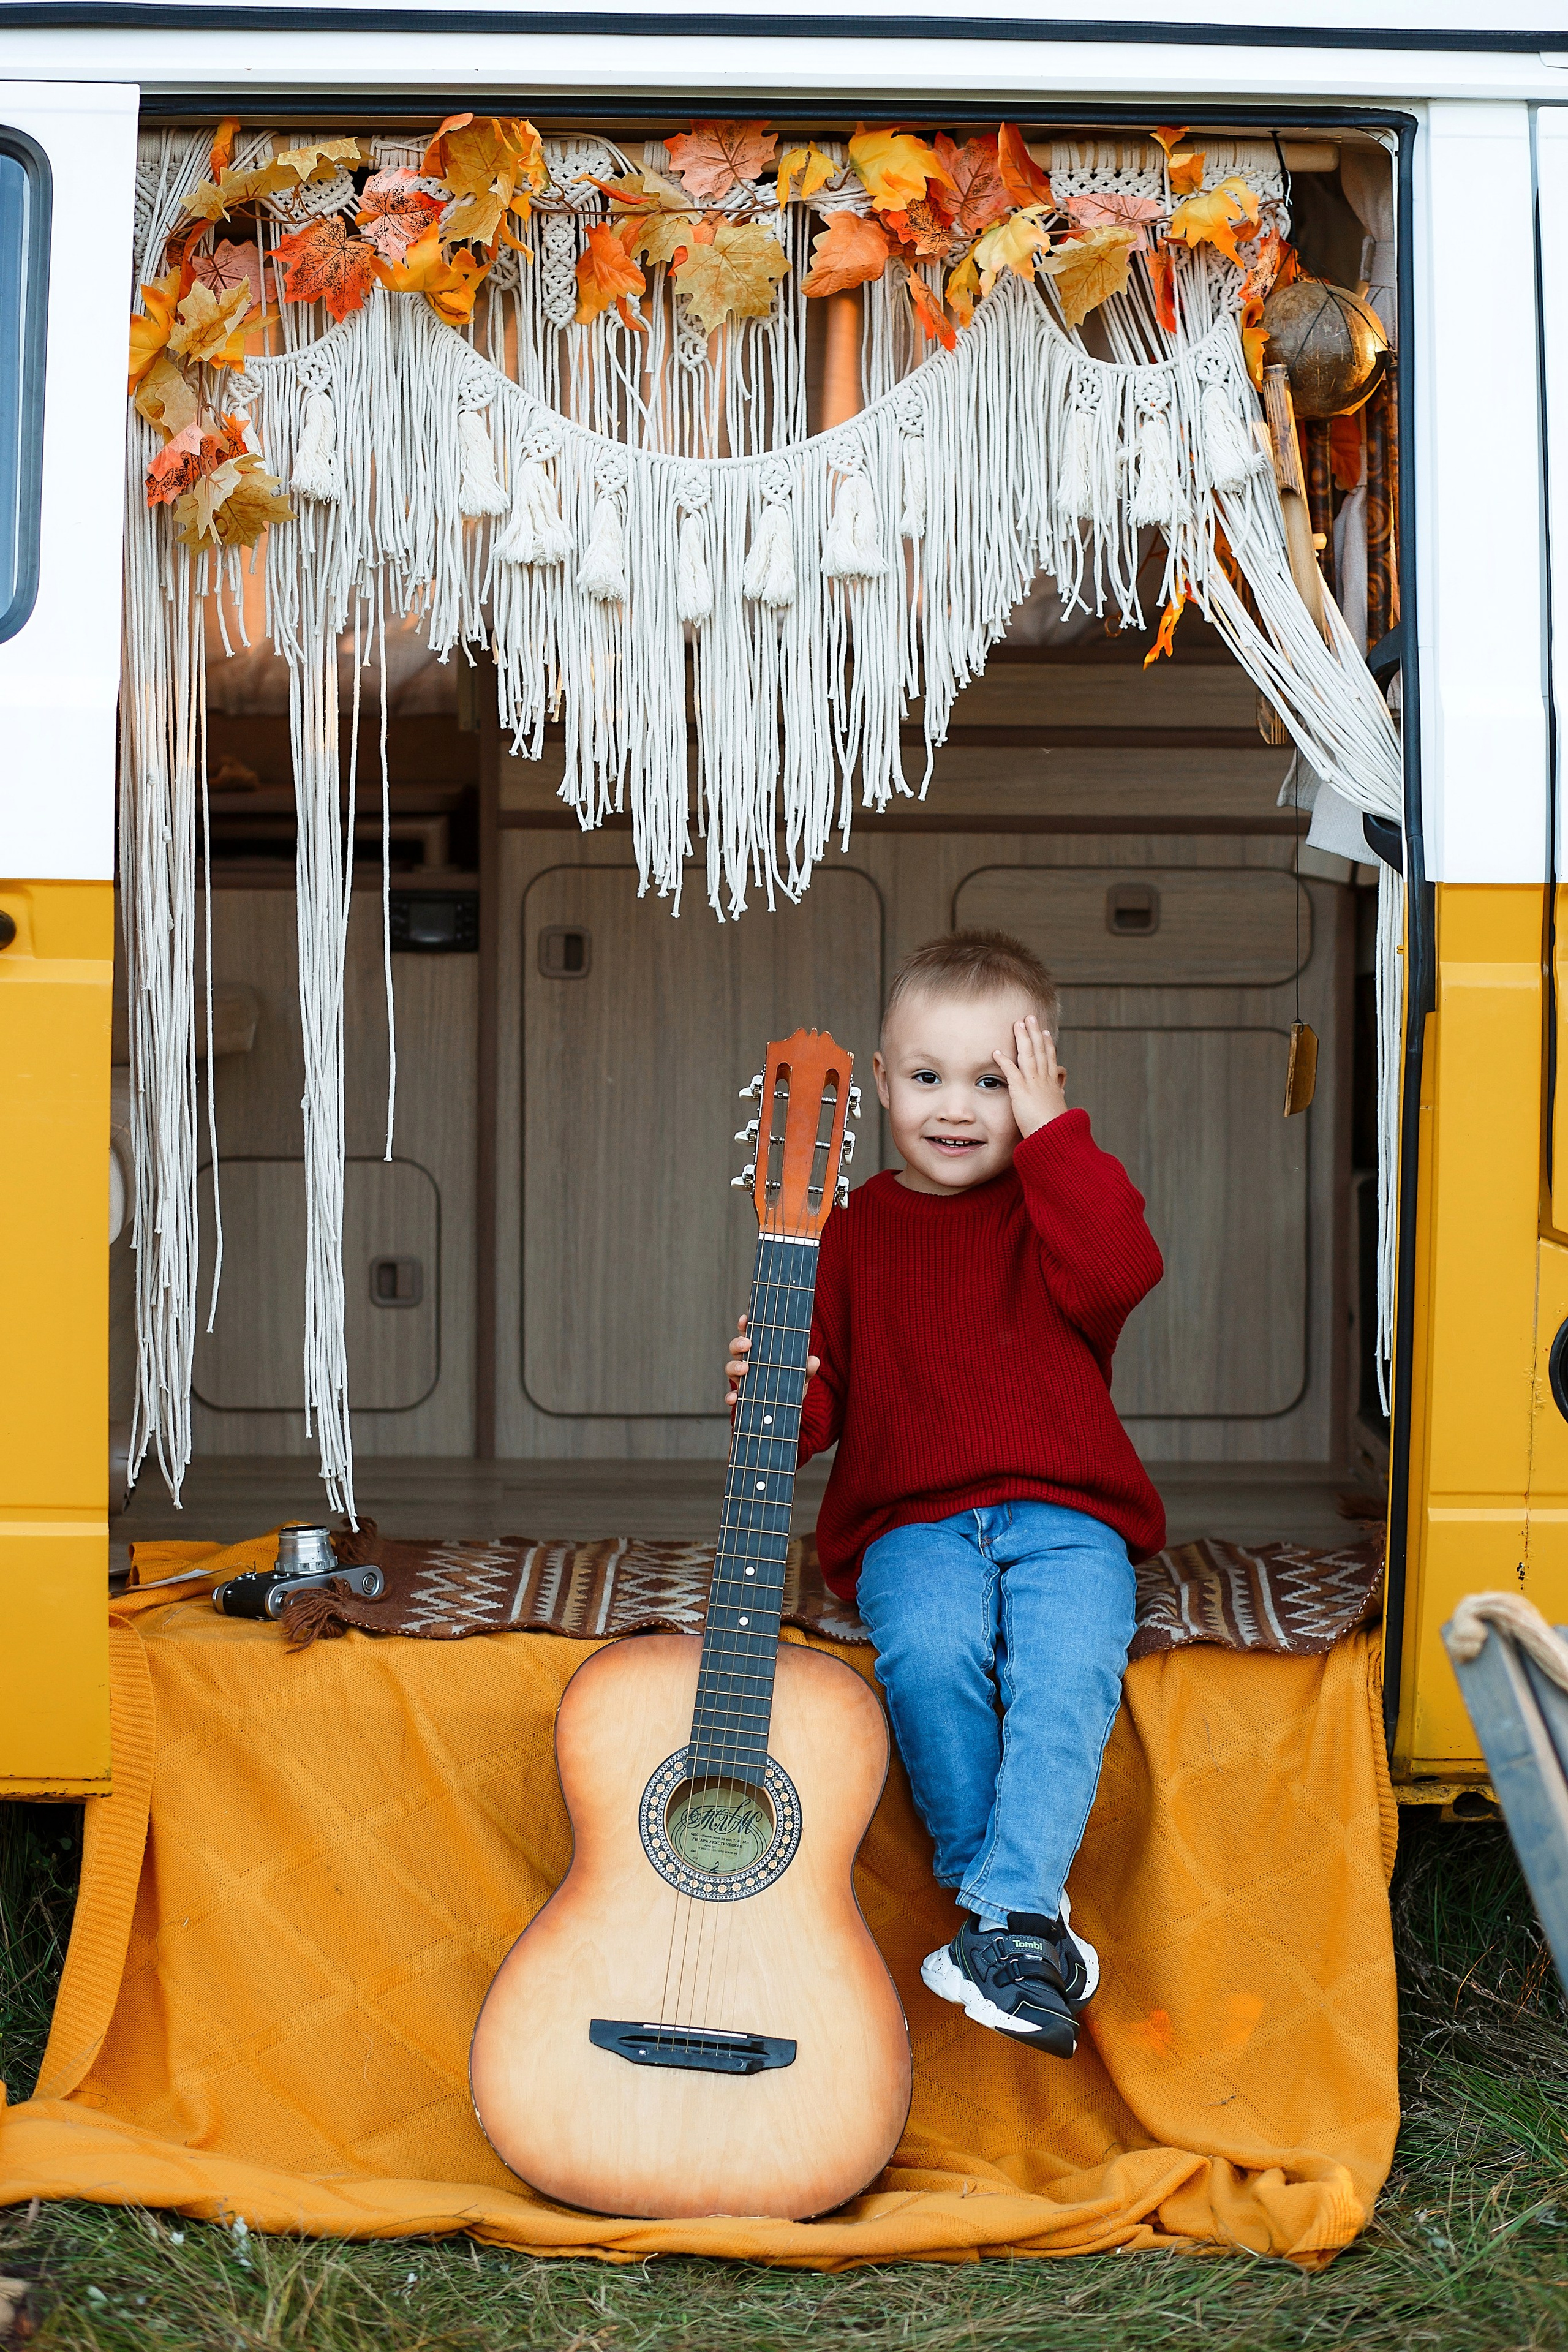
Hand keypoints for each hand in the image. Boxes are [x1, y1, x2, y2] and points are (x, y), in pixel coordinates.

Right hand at [726, 1313, 819, 1409]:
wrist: (789, 1408)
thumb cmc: (791, 1385)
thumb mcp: (802, 1375)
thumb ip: (807, 1368)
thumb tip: (814, 1360)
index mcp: (760, 1351)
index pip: (750, 1333)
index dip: (745, 1325)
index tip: (745, 1318)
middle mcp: (748, 1362)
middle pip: (736, 1347)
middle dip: (739, 1343)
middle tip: (747, 1344)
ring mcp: (743, 1379)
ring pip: (730, 1368)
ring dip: (735, 1367)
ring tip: (744, 1369)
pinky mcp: (742, 1397)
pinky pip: (732, 1396)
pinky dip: (731, 1397)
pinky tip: (735, 1398)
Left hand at [993, 1016, 1067, 1137]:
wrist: (1054, 1136)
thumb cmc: (1055, 1128)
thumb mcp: (1059, 1110)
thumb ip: (1057, 1100)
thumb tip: (1061, 1096)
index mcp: (1053, 1084)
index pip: (1051, 1059)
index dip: (1048, 1044)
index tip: (1046, 1032)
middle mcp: (1044, 1080)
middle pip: (1040, 1050)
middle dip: (1035, 1032)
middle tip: (1030, 1017)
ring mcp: (1033, 1083)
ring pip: (1028, 1054)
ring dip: (1022, 1038)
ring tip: (1017, 1024)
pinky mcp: (1021, 1091)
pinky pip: (1011, 1071)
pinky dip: (1004, 1060)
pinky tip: (996, 1052)